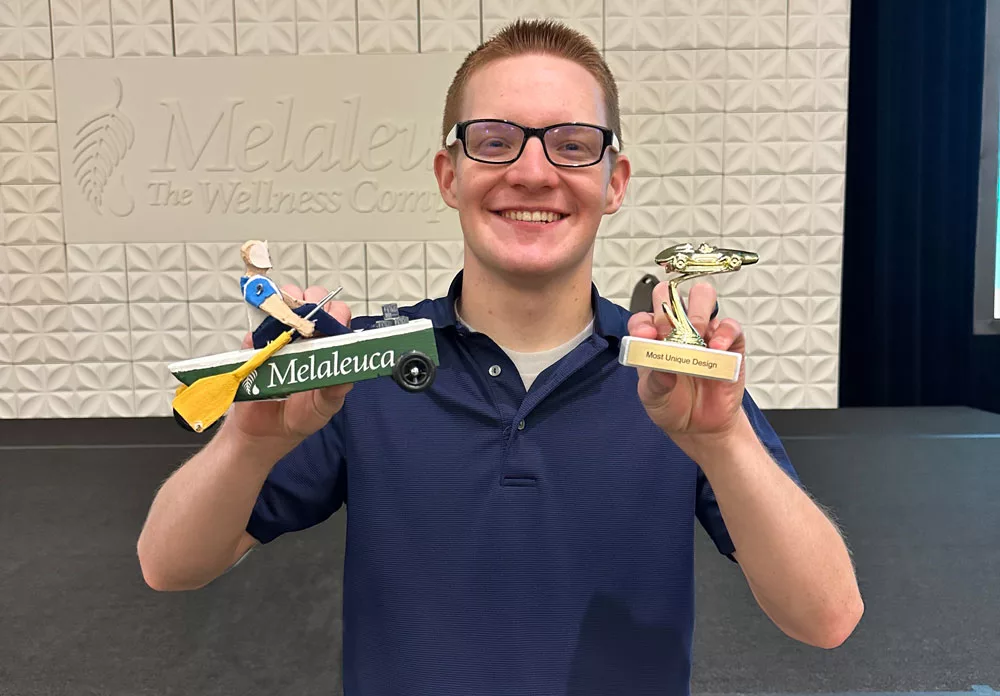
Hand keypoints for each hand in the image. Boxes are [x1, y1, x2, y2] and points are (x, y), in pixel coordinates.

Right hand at [224, 285, 354, 445]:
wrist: (264, 432)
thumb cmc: (299, 416)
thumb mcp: (324, 406)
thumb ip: (336, 390)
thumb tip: (347, 378)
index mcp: (328, 347)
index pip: (338, 317)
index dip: (335, 314)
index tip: (329, 323)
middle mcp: (306, 337)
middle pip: (313, 301)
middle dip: (311, 301)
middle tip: (306, 317)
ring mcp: (280, 337)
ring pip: (285, 303)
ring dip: (285, 304)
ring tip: (285, 322)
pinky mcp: (255, 344)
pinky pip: (256, 325)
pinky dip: (260, 325)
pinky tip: (262, 338)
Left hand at [627, 281, 745, 439]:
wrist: (700, 427)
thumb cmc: (672, 406)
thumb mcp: (654, 397)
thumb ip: (655, 380)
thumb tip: (662, 365)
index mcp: (653, 338)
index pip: (643, 316)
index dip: (644, 322)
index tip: (646, 336)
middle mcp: (677, 330)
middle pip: (672, 294)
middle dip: (670, 304)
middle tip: (671, 331)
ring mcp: (704, 333)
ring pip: (703, 297)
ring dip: (697, 312)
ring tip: (696, 336)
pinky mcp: (729, 344)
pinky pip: (730, 326)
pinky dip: (723, 334)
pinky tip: (715, 348)